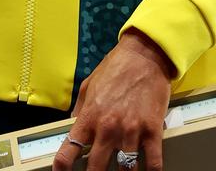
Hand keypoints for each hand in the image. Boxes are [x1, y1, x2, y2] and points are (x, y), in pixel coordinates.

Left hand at [53, 30, 174, 170]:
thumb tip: (71, 127)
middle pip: (96, 169)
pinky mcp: (152, 130)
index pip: (69, 151)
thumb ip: (80, 109)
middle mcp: (108, 127)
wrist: (144, 55)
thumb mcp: (89, 85)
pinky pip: (153, 163)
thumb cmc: (116, 68)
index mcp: (90, 116)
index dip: (62, 168)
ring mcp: (131, 130)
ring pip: (126, 170)